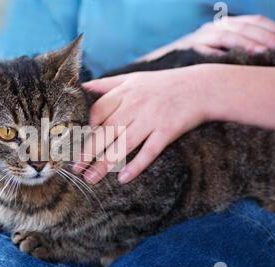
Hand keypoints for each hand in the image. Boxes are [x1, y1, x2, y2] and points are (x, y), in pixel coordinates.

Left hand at [73, 65, 211, 183]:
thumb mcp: (133, 77)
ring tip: (90, 178)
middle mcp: (135, 105)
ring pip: (123, 144)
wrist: (203, 86)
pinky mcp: (167, 131)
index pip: (97, 113)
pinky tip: (123, 179)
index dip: (83, 129)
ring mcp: (151, 119)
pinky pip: (149, 151)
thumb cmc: (163, 84)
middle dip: (87, 151)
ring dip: (105, 163)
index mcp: (124, 92)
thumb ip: (107, 84)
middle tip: (73, 169)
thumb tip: (81, 86)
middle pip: (106, 131)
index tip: (71, 145)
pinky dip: (136, 166)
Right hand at [142, 15, 274, 60]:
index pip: (254, 22)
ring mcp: (201, 36)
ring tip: (268, 51)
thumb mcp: (218, 59)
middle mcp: (213, 27)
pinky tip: (242, 56)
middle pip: (246, 25)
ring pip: (231, 33)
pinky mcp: (190, 47)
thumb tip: (265, 60)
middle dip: (269, 35)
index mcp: (224, 26)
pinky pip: (211, 46)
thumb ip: (236, 55)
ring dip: (251, 41)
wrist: (161, 71)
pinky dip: (227, 50)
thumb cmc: (192, 70)